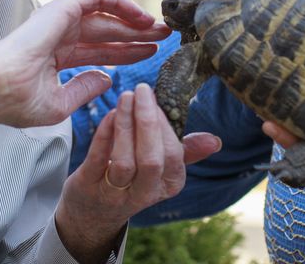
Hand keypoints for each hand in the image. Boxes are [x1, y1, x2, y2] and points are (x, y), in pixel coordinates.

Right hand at [0, 0, 171, 131]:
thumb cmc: (15, 101)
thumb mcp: (58, 104)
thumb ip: (83, 89)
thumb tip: (106, 78)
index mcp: (57, 57)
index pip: (100, 52)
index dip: (127, 52)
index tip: (153, 54)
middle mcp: (60, 35)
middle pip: (108, 32)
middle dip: (138, 34)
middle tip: (166, 36)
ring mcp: (60, 20)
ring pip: (106, 14)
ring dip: (135, 18)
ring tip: (160, 26)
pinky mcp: (62, 8)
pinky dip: (120, 2)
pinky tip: (140, 14)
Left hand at [55, 83, 220, 262]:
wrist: (94, 212)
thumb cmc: (133, 179)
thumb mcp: (161, 169)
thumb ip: (186, 151)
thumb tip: (215, 141)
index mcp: (169, 183)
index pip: (173, 154)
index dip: (164, 125)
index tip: (155, 97)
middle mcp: (145, 192)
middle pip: (151, 160)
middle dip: (147, 122)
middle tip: (141, 90)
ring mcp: (115, 192)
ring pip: (124, 162)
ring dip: (125, 125)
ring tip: (125, 97)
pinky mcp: (89, 186)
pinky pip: (98, 160)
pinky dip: (104, 134)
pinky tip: (109, 113)